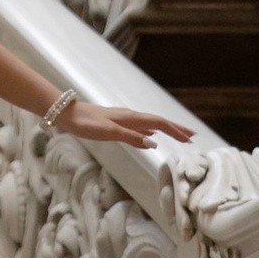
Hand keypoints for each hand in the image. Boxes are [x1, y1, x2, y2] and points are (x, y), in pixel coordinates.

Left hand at [66, 99, 193, 149]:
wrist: (67, 114)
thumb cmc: (86, 123)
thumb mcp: (109, 132)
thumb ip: (131, 137)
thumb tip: (153, 144)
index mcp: (131, 118)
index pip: (159, 124)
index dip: (175, 130)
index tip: (190, 138)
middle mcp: (130, 116)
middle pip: (158, 122)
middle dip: (175, 129)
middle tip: (191, 137)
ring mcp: (124, 119)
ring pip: (150, 125)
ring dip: (165, 131)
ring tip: (177, 136)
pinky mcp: (117, 123)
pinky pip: (140, 127)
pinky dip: (150, 132)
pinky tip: (151, 136)